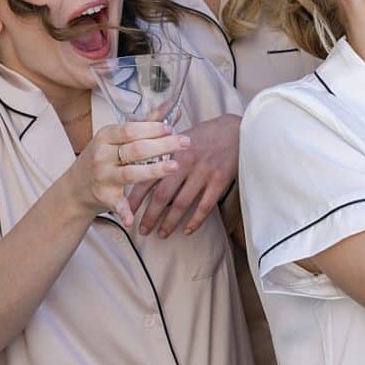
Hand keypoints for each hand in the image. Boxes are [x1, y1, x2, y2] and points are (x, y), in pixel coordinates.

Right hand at [66, 119, 185, 219]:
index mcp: (106, 136)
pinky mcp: (104, 196)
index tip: (172, 127)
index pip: (131, 129)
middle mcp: (103, 154)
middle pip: (136, 149)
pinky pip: (116, 204)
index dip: (152, 128)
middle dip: (162, 145)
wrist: (75, 188)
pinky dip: (124, 211)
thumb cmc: (104, 158)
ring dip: (153, 170)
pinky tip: (132, 219)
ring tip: (174, 167)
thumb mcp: (118, 138)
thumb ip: (145, 124)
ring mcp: (103, 176)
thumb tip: (172, 108)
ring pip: (131, 173)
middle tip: (185, 142)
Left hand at [125, 110, 239, 237]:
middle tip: (143, 230)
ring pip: (181, 204)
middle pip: (161, 196)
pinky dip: (195, 221)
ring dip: (170, 222)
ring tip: (162, 234)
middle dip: (150, 216)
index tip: (127, 211)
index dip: (135, 197)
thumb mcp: (182, 136)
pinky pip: (204, 207)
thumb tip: (145, 169)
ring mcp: (203, 174)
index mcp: (172, 151)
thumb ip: (164, 152)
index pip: (147, 178)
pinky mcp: (219, 182)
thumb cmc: (208, 133)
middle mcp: (185, 164)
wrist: (238, 129)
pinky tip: (187, 231)